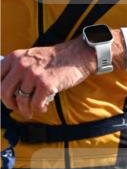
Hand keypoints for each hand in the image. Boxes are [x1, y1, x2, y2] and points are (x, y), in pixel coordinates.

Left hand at [1, 31, 125, 118]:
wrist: (77, 55)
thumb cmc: (55, 59)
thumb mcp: (31, 57)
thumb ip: (18, 68)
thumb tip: (7, 89)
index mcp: (15, 57)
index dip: (0, 92)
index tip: (6, 98)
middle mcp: (22, 65)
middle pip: (4, 91)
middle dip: (9, 104)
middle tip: (15, 108)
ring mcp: (34, 75)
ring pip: (21, 101)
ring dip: (25, 110)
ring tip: (30, 112)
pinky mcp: (46, 85)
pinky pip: (36, 104)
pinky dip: (39, 109)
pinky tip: (43, 108)